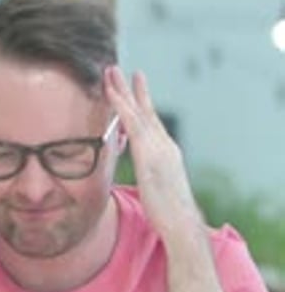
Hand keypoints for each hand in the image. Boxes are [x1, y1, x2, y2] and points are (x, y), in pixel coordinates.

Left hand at [104, 66, 201, 242]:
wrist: (181, 222)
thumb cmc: (169, 214)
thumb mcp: (157, 190)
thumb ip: (149, 178)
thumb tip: (144, 179)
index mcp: (166, 153)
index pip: (151, 123)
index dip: (141, 104)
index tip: (134, 88)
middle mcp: (164, 145)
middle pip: (145, 111)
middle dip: (132, 89)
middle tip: (121, 69)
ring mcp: (157, 147)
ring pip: (137, 111)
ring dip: (122, 90)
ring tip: (111, 71)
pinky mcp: (148, 152)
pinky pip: (131, 122)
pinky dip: (120, 105)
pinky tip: (111, 92)